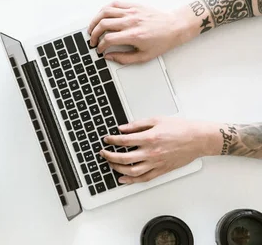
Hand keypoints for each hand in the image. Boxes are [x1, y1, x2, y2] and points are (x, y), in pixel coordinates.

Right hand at [87, 2, 190, 64]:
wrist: (175, 27)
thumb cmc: (162, 41)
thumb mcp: (144, 56)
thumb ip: (124, 58)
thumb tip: (109, 56)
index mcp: (134, 35)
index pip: (108, 39)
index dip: (100, 46)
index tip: (100, 49)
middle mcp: (131, 22)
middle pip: (103, 24)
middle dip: (94, 34)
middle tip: (93, 40)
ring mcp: (131, 12)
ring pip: (105, 12)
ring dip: (95, 20)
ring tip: (93, 28)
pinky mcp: (133, 6)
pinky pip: (114, 4)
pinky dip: (104, 10)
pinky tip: (102, 16)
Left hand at [100, 117, 218, 183]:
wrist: (198, 139)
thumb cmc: (180, 128)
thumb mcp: (156, 120)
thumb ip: (137, 124)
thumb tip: (122, 128)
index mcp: (149, 138)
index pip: (124, 141)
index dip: (112, 140)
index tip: (106, 139)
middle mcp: (152, 153)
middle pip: (124, 158)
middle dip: (110, 156)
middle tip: (103, 153)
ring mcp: (157, 163)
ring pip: (132, 171)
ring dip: (118, 169)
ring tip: (110, 164)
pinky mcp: (162, 170)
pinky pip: (144, 178)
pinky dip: (132, 180)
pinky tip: (123, 179)